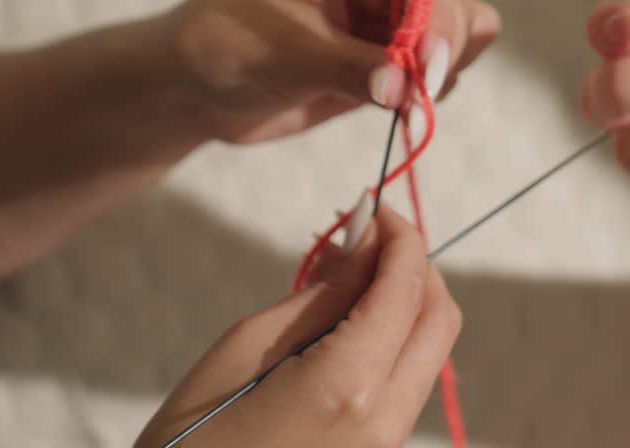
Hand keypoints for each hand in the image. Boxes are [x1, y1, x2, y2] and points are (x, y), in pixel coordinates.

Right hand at [135, 206, 461, 447]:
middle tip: (367, 235)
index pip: (405, 288)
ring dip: (404, 302)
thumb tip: (366, 242)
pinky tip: (347, 322)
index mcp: (348, 386)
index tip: (373, 206)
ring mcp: (387, 445)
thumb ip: (320, 294)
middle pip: (438, 320)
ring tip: (346, 274)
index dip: (400, 236)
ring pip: (429, 353)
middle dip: (413, 265)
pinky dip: (392, 339)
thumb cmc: (190, 436)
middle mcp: (385, 421)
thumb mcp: (245, 347)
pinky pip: (407, 384)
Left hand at [169, 0, 499, 142]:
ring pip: (461, 35)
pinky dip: (431, 93)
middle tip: (410, 101)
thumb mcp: (284, 55)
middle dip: (440, 54)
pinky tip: (398, 108)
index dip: (436, 22)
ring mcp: (393, 17)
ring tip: (400, 103)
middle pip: (455, 4)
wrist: (194, 86)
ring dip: (441, 74)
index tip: (427, 76)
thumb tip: (406, 89)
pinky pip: (444, 70)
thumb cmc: (224, 46)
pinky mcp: (393, 58)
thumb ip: (350, 68)